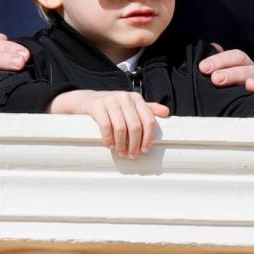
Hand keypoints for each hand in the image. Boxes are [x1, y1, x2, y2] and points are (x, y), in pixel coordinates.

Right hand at [49, 90, 170, 158]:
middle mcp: (125, 97)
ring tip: (120, 153)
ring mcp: (110, 100)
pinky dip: (108, 139)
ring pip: (121, 128)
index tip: (145, 150)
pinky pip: (106, 126)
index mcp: (136, 98)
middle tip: (132, 156)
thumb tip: (167, 113)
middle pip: (135, 126)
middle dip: (134, 144)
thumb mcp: (130, 106)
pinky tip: (109, 146)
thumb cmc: (112, 107)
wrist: (86, 100)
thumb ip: (148, 109)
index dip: (148, 138)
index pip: (149, 120)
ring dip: (121, 144)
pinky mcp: (97, 106)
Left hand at [199, 44, 253, 92]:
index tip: (203, 67)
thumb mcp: (226, 78)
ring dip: (236, 75)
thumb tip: (212, 47)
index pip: (233, 56)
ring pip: (253, 73)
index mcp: (243, 64)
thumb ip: (218, 65)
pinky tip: (250, 85)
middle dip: (225, 68)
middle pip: (242, 61)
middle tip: (213, 77)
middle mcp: (253, 69)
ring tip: (221, 80)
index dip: (218, 59)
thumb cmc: (236, 91)